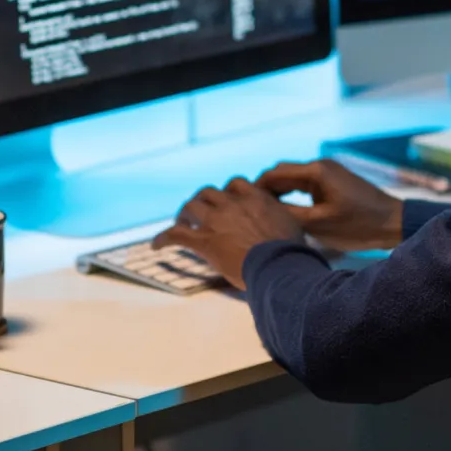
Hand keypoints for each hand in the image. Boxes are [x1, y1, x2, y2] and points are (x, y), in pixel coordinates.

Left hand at [152, 178, 304, 290]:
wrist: (280, 266)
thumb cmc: (291, 252)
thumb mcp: (293, 227)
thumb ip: (282, 220)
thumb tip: (288, 228)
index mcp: (256, 198)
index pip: (236, 184)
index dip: (227, 192)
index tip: (225, 201)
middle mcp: (234, 204)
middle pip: (209, 192)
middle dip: (202, 201)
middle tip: (198, 213)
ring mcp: (217, 220)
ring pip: (191, 206)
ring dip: (184, 214)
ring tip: (181, 224)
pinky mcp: (204, 240)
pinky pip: (176, 234)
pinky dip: (163, 238)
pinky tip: (157, 245)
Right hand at [255, 159, 403, 252]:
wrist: (392, 222)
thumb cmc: (357, 226)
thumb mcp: (318, 224)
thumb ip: (288, 213)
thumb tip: (261, 209)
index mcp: (316, 171)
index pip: (274, 174)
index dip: (255, 189)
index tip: (241, 207)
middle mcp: (320, 165)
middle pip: (281, 173)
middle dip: (264, 190)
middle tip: (250, 212)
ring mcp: (328, 172)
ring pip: (293, 178)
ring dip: (278, 192)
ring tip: (263, 214)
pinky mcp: (333, 181)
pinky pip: (305, 183)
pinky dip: (292, 194)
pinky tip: (285, 212)